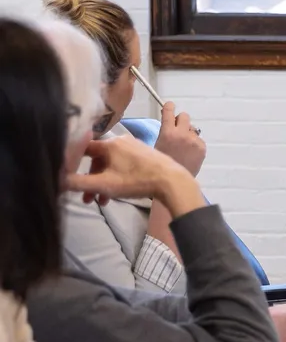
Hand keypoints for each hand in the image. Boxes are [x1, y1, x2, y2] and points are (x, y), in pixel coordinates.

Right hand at [64, 136, 200, 213]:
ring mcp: (135, 146)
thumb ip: (78, 183)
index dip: (71, 160)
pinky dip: (116, 177)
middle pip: (97, 159)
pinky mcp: (145, 154)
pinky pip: (123, 164)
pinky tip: (117, 193)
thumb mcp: (103, 184)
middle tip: (88, 199)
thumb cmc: (136, 181)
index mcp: (110, 144)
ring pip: (110, 164)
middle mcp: (121, 141)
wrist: (172, 181)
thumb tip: (57, 180)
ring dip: (103, 182)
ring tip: (102, 201)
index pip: (82, 147)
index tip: (65, 174)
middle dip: (90, 180)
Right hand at [154, 101, 205, 175]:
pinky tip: (188, 154)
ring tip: (182, 147)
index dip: (169, 107)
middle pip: (184, 116)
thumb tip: (167, 125)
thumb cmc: (159, 166)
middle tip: (176, 131)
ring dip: (187, 133)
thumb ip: (162, 134)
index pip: (169, 111)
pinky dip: (194, 143)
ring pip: (191, 129)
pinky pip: (198, 139)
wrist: (174, 182)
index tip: (169, 106)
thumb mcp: (155, 148)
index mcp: (167, 133)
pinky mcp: (202, 147)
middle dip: (180, 121)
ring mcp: (194, 140)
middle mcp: (182, 133)